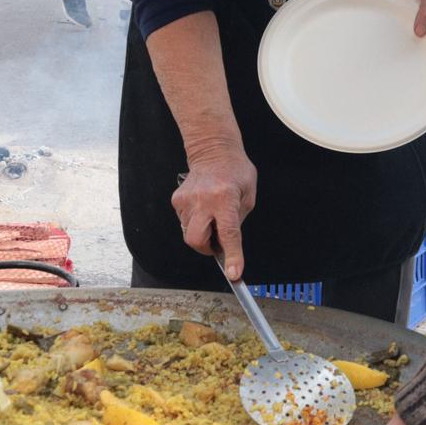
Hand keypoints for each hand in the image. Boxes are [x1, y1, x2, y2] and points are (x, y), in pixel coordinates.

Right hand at [171, 146, 256, 279]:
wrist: (213, 150)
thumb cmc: (235, 172)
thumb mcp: (248, 196)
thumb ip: (238, 222)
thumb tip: (228, 245)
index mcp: (225, 198)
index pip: (228, 234)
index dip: (232, 256)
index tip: (233, 274)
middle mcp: (203, 200)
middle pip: (196, 240)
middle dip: (207, 248)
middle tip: (217, 242)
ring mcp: (187, 200)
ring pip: (189, 233)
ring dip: (202, 233)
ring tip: (212, 216)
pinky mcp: (177, 199)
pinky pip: (184, 222)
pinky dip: (195, 222)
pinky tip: (203, 208)